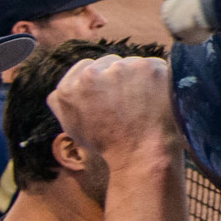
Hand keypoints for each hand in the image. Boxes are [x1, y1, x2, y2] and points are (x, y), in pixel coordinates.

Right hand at [47, 55, 178, 166]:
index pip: (87, 67)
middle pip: (111, 63)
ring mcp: (120, 69)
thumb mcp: (74, 128)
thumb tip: (60, 90)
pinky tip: (159, 98)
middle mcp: (90, 75)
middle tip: (131, 102)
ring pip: (133, 64)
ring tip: (146, 104)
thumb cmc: (110, 146)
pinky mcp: (147, 67)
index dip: (103, 81)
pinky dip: (160, 78)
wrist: (142, 156)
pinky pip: (156, 65)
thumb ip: (63, 104)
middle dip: (121, 78)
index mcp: (67, 89)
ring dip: (140, 78)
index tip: (113, 96)